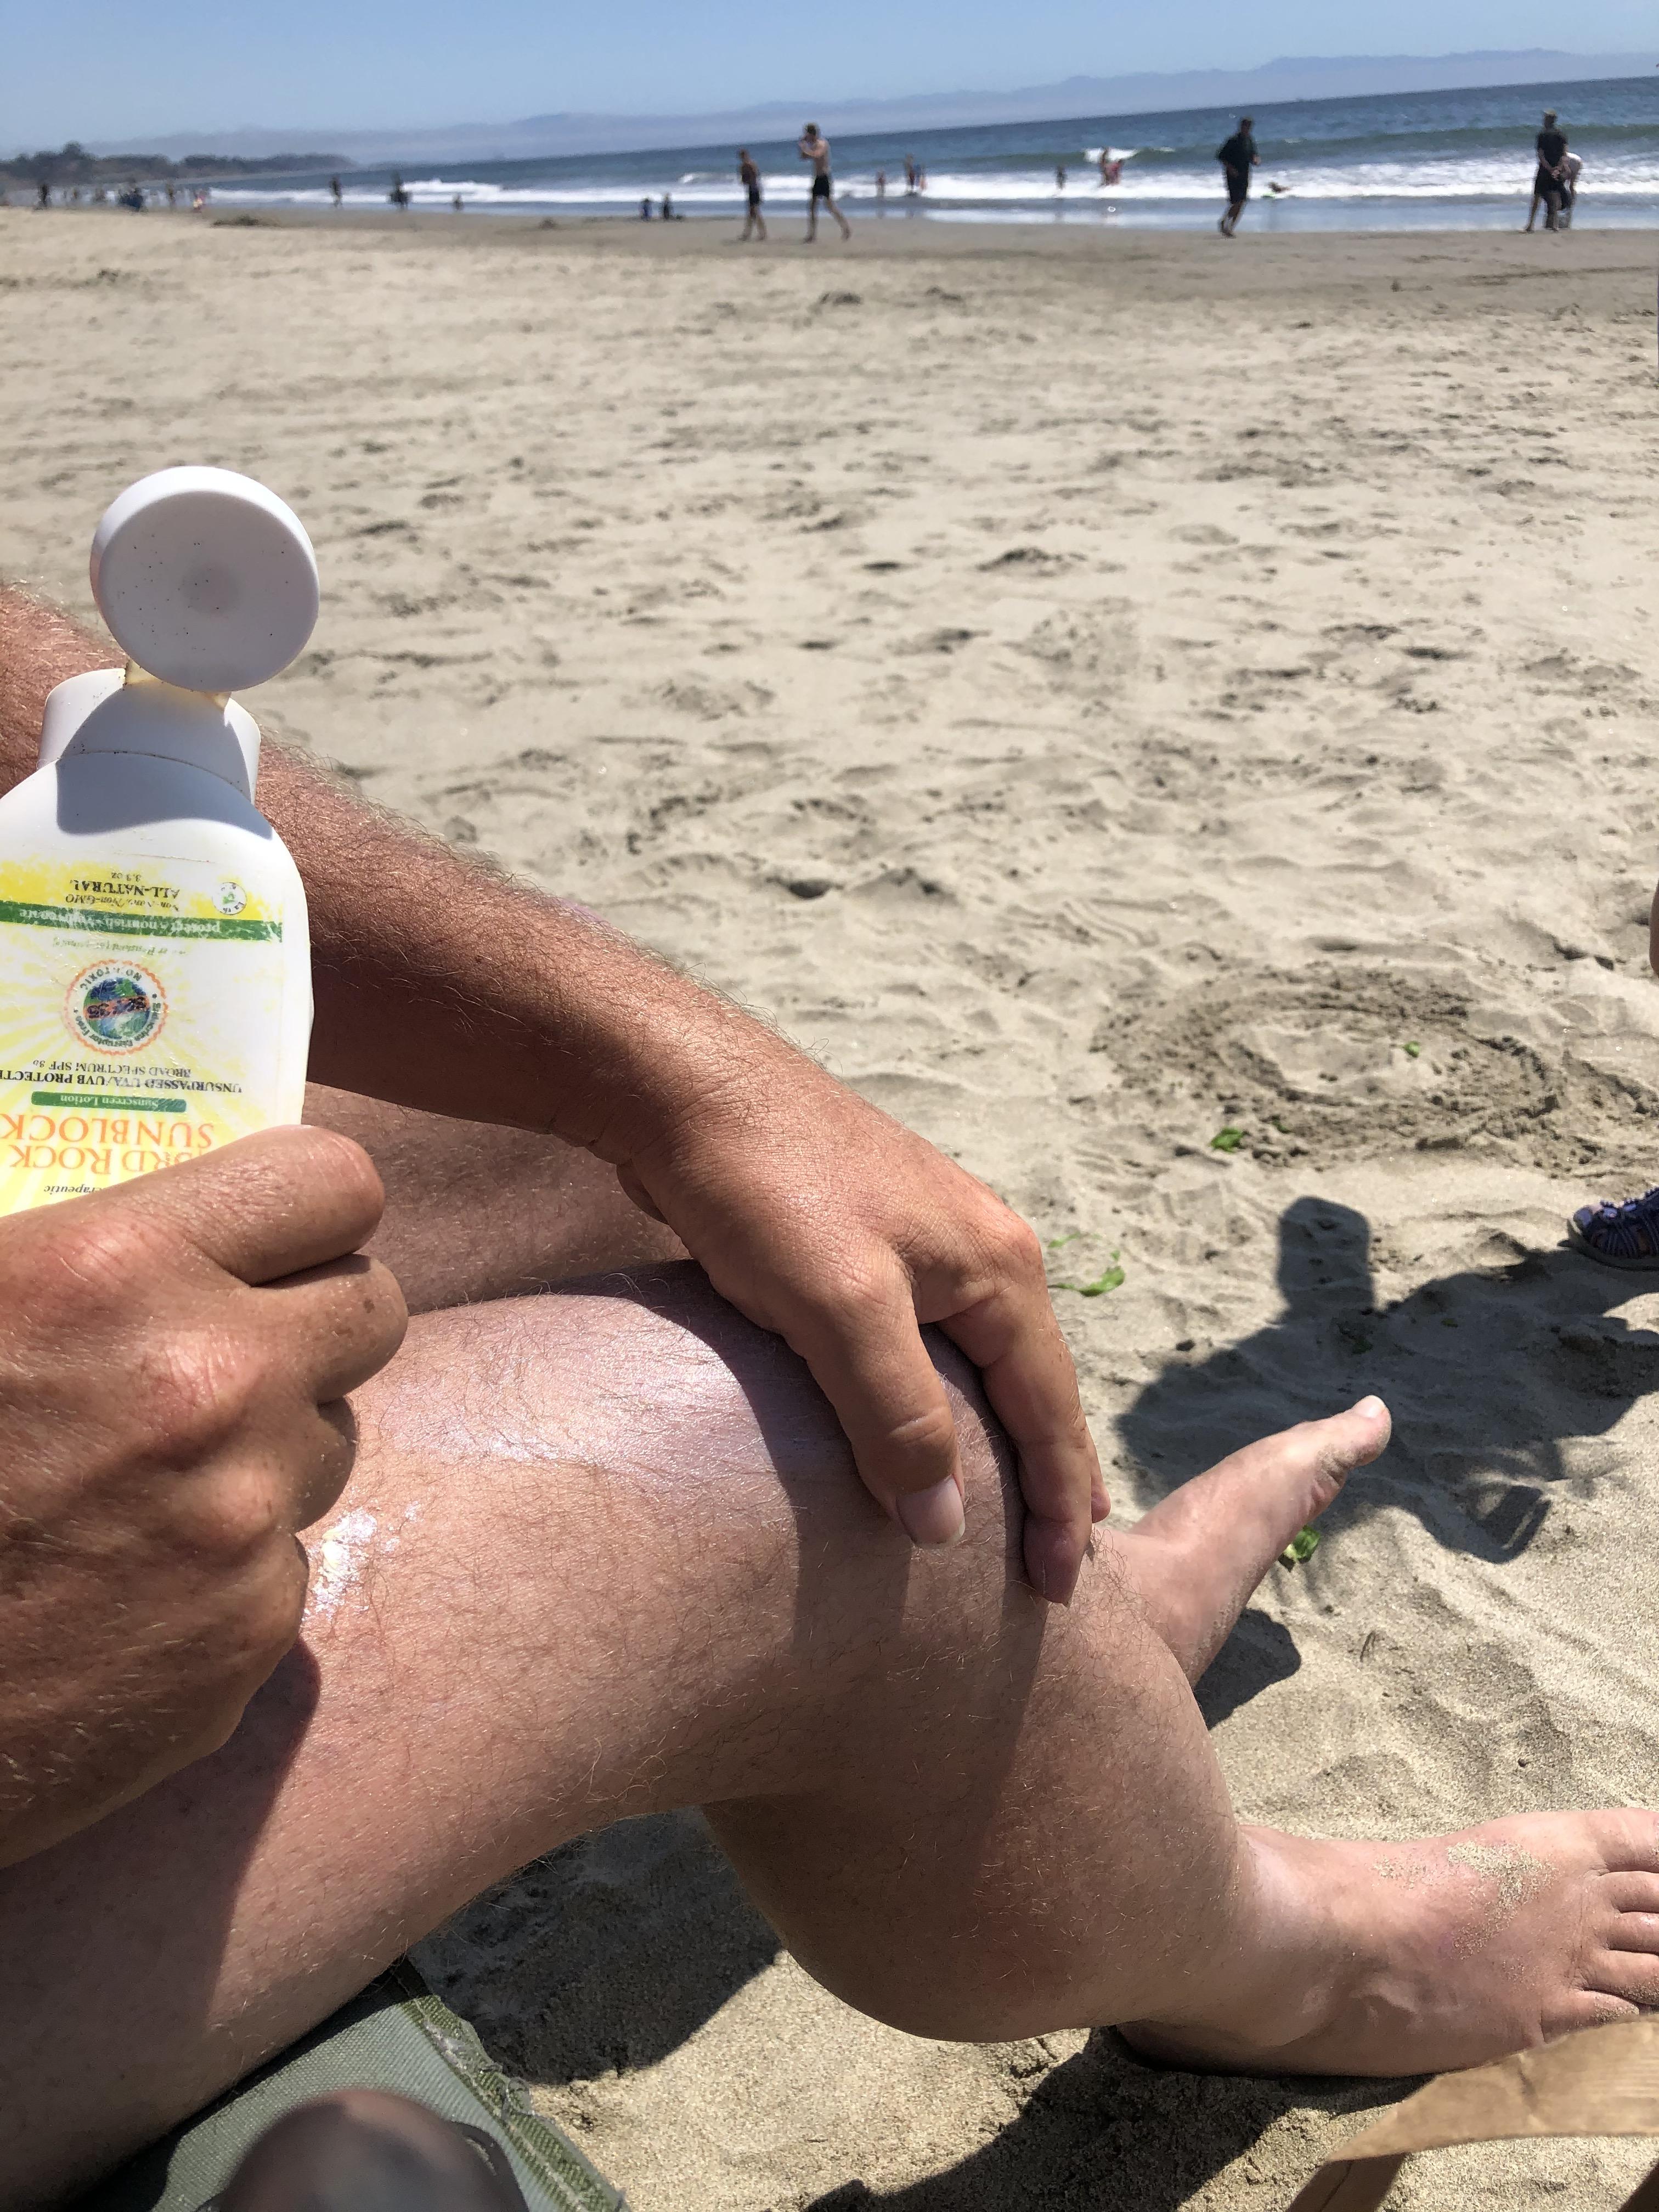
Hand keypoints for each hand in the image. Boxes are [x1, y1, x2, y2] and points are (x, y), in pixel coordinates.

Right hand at [0, 1127, 405, 1867]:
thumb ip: (86, 1249)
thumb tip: (167, 1226)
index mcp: (119, 1270)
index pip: (335, 1186)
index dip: (310, 1213)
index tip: (275, 1243)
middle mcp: (210, 1381)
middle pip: (370, 1310)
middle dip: (310, 1326)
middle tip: (229, 1355)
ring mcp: (241, 1515)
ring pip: (332, 1440)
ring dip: (267, 1448)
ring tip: (144, 1481)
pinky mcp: (249, 1632)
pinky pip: (282, 1562)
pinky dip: (223, 1569)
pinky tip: (120, 1588)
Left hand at [614, 1031, 1105, 1600]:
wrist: (686, 1089)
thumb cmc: (767, 1190)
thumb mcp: (840, 1308)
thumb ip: (898, 1417)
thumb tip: (947, 1525)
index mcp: (998, 1266)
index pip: (1051, 1410)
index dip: (1062, 1503)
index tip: (1064, 1587)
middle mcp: (981, 1247)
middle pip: (1034, 1384)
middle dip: (1052, 1475)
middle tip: (1065, 1559)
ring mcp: (926, 1239)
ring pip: (981, 1362)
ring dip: (999, 1436)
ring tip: (1010, 1503)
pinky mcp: (867, 1240)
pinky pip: (928, 1342)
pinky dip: (943, 1398)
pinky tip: (925, 1423)